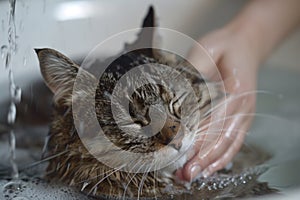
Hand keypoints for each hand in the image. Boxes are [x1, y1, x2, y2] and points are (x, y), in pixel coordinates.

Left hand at [176, 27, 259, 180]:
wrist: (245, 44)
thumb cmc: (224, 46)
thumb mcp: (206, 49)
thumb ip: (193, 71)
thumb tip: (176, 93)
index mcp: (235, 88)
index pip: (214, 118)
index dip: (197, 135)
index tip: (179, 148)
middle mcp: (243, 105)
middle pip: (221, 136)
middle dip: (202, 156)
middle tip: (185, 172)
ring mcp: (245, 114)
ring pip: (228, 144)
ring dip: (210, 162)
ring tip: (193, 175)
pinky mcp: (242, 119)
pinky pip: (234, 142)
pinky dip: (223, 158)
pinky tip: (210, 168)